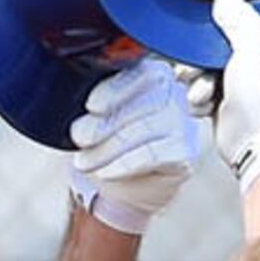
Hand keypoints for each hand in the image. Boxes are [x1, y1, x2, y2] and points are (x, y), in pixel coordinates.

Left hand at [65, 57, 204, 235]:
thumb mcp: (96, 117)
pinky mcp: (186, 153)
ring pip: (145, 130)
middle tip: (79, 138)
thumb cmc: (110, 144)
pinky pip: (154, 155)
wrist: (125, 187)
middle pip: (144, 102)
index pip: (140, 72)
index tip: (91, 106)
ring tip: (84, 162)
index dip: (115, 89)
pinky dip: (126, 164)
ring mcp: (183, 123)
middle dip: (106, 123)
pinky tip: (106, 172)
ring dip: (109, 148)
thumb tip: (73, 104)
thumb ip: (92, 104)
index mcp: (152, 73)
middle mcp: (174, 94)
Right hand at [200, 0, 259, 186]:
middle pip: (220, 45)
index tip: (211, 33)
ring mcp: (249, 86)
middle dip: (201, 58)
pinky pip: (206, 92)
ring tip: (204, 93)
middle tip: (195, 67)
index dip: (225, 25)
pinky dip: (201, 100)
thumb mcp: (254, 46)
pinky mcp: (232, 107)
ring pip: (208, 69)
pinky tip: (206, 106)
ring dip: (198, 81)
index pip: (248, 20)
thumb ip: (239, 18)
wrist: (259, 149)